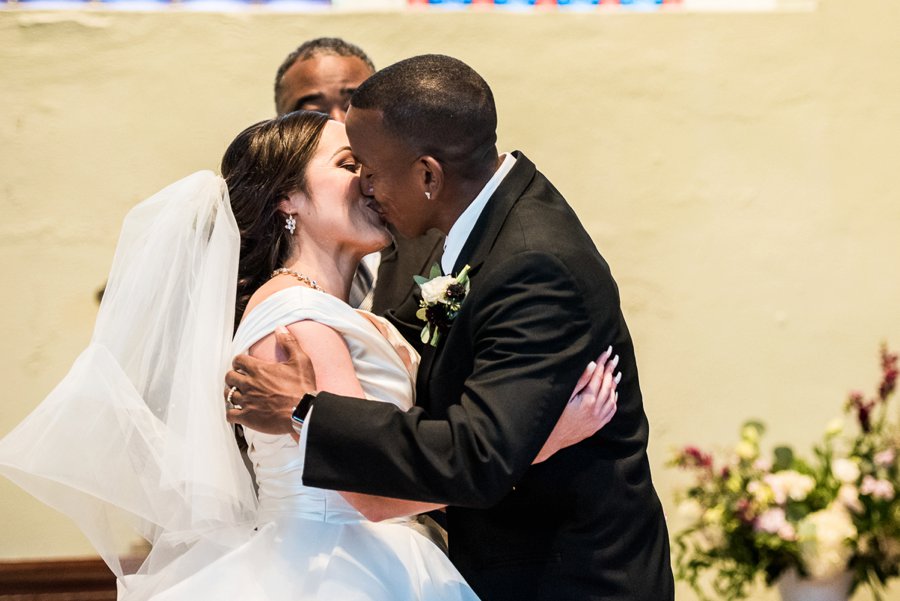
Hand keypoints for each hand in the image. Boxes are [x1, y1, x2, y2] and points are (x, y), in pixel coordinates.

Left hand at [224, 325, 316, 434]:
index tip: (242, 364)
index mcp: (259, 370)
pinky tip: (237, 411)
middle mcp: (250, 384)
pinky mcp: (248, 417)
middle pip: (229, 377)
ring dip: (231, 393)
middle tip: (239, 378)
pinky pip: (230, 414)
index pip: (238, 361)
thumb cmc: (302, 388)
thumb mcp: (300, 360)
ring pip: (228, 395)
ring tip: (237, 393)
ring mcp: (247, 401)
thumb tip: (280, 328)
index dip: (239, 361)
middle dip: (233, 376)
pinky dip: (231, 412)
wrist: (303, 411)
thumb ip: (289, 342)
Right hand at [532, 347, 618, 463]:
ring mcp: (598, 419)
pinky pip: (610, 411)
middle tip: (614, 358)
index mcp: (588, 400)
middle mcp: (596, 410)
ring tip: (616, 372)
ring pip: (611, 398)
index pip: (598, 376)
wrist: (552, 440)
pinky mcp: (597, 426)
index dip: (602, 363)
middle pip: (607, 385)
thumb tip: (592, 365)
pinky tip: (614, 393)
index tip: (607, 352)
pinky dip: (614, 400)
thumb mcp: (564, 396)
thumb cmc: (554, 417)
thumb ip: (580, 381)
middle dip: (610, 370)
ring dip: (614, 384)